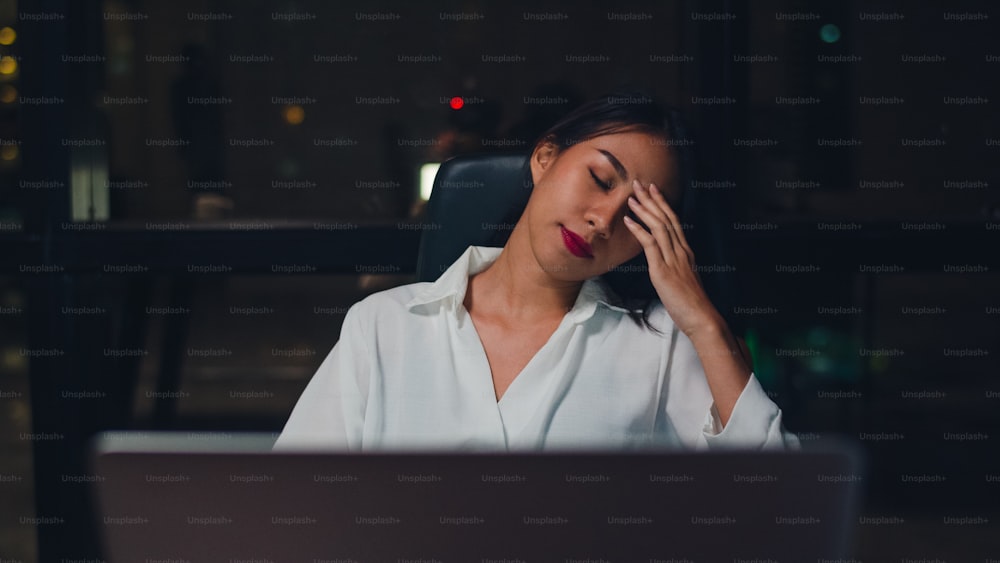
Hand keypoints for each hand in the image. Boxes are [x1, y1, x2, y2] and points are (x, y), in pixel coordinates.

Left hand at [622, 179, 721, 338]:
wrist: (702, 318)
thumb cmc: (693, 305)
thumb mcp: (684, 281)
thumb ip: (675, 268)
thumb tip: (663, 264)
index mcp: (686, 253)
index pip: (674, 222)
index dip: (663, 204)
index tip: (654, 190)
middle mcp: (681, 251)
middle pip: (666, 218)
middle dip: (652, 199)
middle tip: (640, 183)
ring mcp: (673, 259)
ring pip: (659, 227)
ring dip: (644, 210)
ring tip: (632, 196)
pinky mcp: (663, 270)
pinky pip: (651, 244)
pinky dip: (639, 230)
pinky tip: (629, 220)